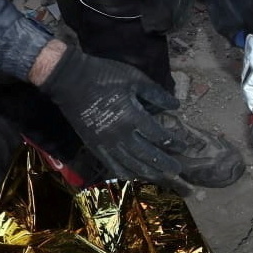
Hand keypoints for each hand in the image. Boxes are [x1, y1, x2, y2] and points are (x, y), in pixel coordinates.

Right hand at [37, 44, 186, 186]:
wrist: (68, 79)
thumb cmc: (104, 75)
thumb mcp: (134, 78)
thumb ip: (156, 94)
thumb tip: (176, 106)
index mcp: (133, 117)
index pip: (159, 136)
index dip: (173, 142)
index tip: (183, 146)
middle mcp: (121, 135)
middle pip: (148, 155)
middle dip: (164, 163)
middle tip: (178, 169)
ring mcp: (106, 143)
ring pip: (131, 164)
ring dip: (148, 172)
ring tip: (161, 176)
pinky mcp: (94, 145)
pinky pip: (111, 164)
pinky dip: (124, 172)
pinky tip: (133, 176)